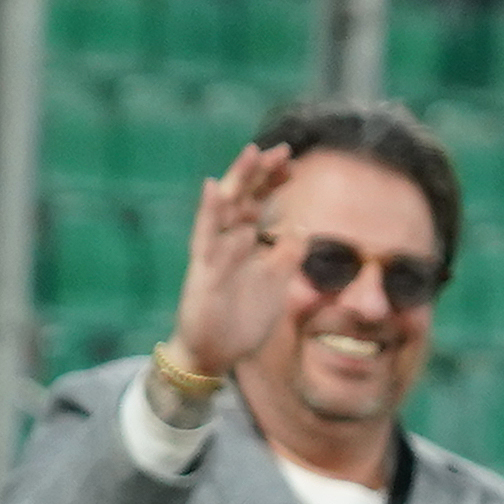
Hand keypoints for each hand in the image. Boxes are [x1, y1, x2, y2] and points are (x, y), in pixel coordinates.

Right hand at [164, 140, 296, 384]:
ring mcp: (212, 253)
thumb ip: (287, 255)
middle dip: (259, 173)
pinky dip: (210, 212)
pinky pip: (205, 237)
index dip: (273, 183)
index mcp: (245, 243)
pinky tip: (213, 188)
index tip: (293, 162)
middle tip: (279, 149)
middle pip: (243, 197)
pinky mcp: (202, 270)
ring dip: (236, 180)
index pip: (259, 204)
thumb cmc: (242, 317)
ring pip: (223, 208)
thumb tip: (301, 225)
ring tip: (250, 154)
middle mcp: (227, 241)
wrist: (215, 354)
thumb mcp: (276, 283)